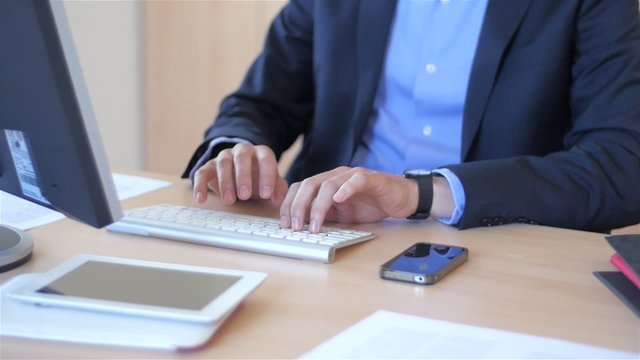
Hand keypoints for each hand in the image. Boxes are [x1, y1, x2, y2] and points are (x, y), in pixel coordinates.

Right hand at [192, 143, 287, 204]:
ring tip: (229, 201)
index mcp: (260, 153)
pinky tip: (201, 199)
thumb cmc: (258, 178)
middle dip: (243, 177)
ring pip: (223, 164)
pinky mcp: (209, 166)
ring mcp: (224, 157)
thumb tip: (280, 199)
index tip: (266, 195)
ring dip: (225, 182)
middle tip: (244, 196)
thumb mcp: (271, 182)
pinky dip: (200, 185)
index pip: (266, 159)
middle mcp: (242, 151)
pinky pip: (202, 173)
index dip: (266, 176)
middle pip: (242, 158)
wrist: (239, 173)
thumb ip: (278, 187)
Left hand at [279, 166, 420, 232]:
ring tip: (314, 225)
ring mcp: (353, 176)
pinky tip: (339, 201)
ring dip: (317, 206)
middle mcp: (337, 176)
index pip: (301, 188)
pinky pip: (356, 180)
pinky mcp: (371, 179)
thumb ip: (325, 216)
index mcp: (327, 183)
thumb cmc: (373, 205)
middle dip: (298, 206)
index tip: (284, 224)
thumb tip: (302, 228)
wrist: (402, 198)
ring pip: (328, 185)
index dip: (289, 205)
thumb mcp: (343, 215)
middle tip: (294, 227)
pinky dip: (346, 189)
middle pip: (309, 185)